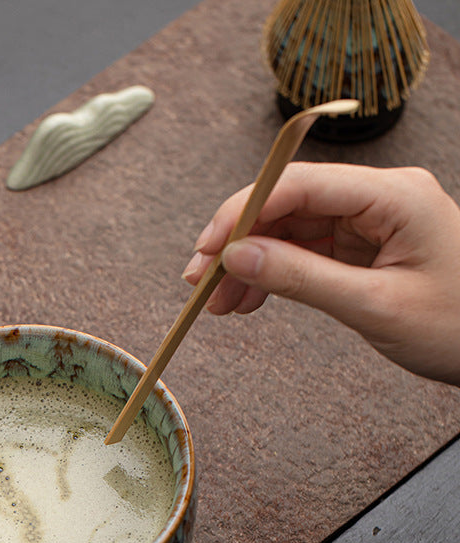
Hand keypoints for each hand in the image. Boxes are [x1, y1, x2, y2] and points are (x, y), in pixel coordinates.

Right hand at [182, 162, 459, 385]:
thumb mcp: (374, 306)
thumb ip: (300, 278)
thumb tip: (235, 257)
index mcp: (393, 195)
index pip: (299, 184)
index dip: (243, 212)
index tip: (207, 249)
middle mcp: (379, 197)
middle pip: (287, 205)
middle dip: (238, 242)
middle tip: (200, 281)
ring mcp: (370, 221)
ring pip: (290, 230)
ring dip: (250, 263)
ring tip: (219, 302)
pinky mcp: (364, 246)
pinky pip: (305, 251)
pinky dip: (273, 274)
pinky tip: (249, 298)